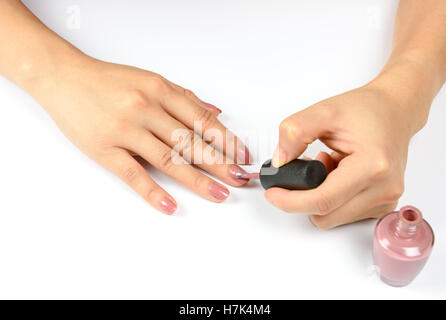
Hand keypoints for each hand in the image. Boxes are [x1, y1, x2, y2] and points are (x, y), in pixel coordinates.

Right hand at [30, 55, 251, 214]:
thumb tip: (216, 111)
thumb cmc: (106, 80)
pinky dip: (152, 192)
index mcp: (160, 91)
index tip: (242, 155)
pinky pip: (133, 173)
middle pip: (191, 141)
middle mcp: (146, 109)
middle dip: (220, 163)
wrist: (63, 77)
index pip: (203, 119)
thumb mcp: (149, 79)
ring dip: (197, 180)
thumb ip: (184, 97)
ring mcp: (126, 130)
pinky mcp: (105, 149)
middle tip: (240, 179)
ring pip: (169, 159)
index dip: (227, 140)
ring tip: (218, 194)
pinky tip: (169, 205)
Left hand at [265, 82, 422, 228]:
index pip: (323, 200)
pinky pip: (343, 214)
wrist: (395, 110)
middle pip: (325, 215)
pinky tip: (337, 175)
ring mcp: (386, 200)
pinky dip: (331, 199)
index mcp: (373, 166)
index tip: (272, 194)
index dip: (291, 201)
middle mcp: (384, 188)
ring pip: (332, 218)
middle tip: (303, 167)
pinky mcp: (383, 205)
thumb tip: (280, 162)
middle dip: (303, 196)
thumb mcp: (324, 111)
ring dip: (319, 196)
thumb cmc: (367, 110)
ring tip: (326, 166)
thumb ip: (295, 132)